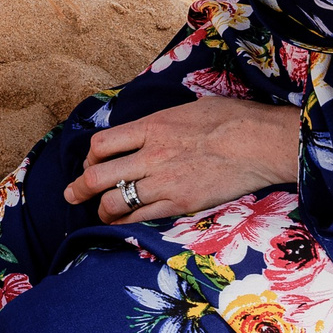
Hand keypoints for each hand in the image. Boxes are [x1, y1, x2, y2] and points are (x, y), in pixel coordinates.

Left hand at [62, 97, 302, 223]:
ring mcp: (163, 181)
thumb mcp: (187, 109)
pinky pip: (141, 217)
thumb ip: (163, 123)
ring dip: (102, 209)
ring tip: (101, 213)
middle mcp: (149, 154)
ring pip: (114, 200)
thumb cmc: (232, 119)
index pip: (100, 143)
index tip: (90, 163)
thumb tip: (154, 129)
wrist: (261, 141)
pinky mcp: (180, 203)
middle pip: (97, 175)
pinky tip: (124, 223)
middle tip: (71, 195)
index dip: (89, 156)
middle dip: (79, 188)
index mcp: (150, 126)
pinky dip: (127, 222)